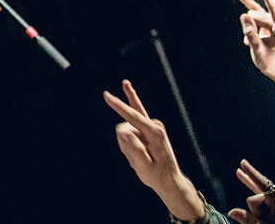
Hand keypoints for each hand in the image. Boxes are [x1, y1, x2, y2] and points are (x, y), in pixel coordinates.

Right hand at [103, 80, 204, 220]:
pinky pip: (128, 131)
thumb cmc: (157, 174)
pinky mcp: (148, 126)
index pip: (133, 116)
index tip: (106, 95)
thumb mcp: (144, 167)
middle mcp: (154, 125)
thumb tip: (123, 131)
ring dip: (127, 146)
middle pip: (125, 127)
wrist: (168, 179)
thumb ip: (134, 150)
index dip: (118, 105)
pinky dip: (129, 143)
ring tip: (139, 159)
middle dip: (125, 145)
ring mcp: (152, 124)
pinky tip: (139, 152)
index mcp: (155, 133)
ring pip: (125, 131)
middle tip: (135, 161)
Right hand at [228, 159, 274, 223]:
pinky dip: (252, 191)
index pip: (261, 184)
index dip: (251, 173)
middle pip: (255, 197)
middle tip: (264, 220)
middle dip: (254, 209)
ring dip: (257, 211)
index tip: (243, 162)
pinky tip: (241, 176)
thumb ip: (249, 220)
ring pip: (256, 200)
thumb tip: (232, 212)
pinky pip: (261, 194)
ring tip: (266, 220)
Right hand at [238, 0, 274, 80]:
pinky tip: (246, 42)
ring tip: (244, 16)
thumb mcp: (258, 51)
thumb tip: (243, 15)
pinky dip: (248, 27)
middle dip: (250, 26)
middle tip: (248, 43)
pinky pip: (253, 16)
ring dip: (248, 24)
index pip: (274, 12)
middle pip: (258, 17)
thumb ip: (251, 35)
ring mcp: (273, 21)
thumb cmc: (269, 61)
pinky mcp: (267, 22)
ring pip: (255, 15)